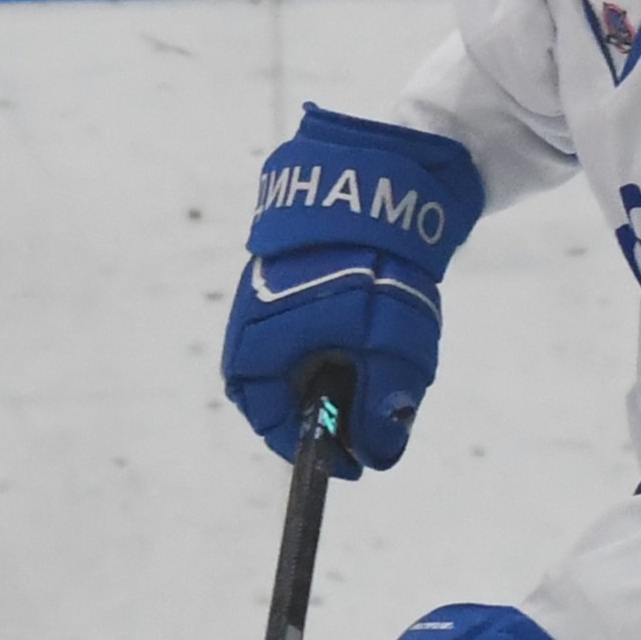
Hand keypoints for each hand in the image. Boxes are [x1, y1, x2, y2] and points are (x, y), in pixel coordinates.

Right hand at [225, 106, 486, 472]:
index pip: (271, 420)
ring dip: (325, 368)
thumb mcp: (392, 351)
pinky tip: (362, 324)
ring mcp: (262, 289)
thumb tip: (378, 455)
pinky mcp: (284, 264)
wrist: (379, 178)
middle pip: (276, 389)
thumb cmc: (375, 270)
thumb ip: (381, 409)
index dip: (310, 447)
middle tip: (362, 419)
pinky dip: (326, 335)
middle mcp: (248, 322)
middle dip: (318, 408)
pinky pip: (297, 318)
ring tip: (370, 366)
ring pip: (288, 352)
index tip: (349, 461)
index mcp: (259, 349)